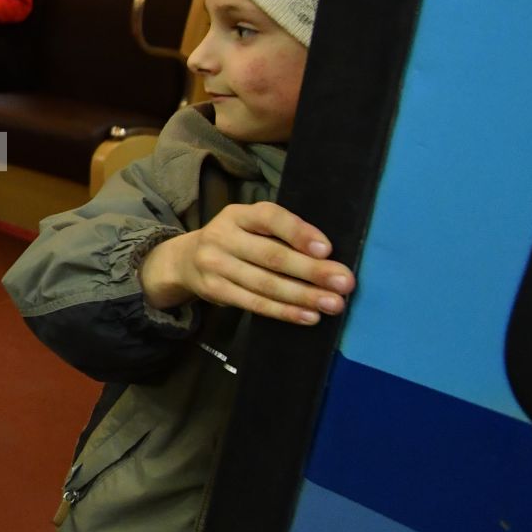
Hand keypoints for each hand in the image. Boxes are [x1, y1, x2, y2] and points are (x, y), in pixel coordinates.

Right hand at [139, 202, 355, 324]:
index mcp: (238, 214)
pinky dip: (284, 311)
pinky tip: (308, 316)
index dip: (298, 233)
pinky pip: (254, 303)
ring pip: (265, 284)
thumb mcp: (250, 225)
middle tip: (345, 282)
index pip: (269, 218)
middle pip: (271, 256)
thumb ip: (281, 233)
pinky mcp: (215, 291)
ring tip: (333, 304)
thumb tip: (328, 258)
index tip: (327, 249)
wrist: (186, 261)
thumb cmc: (236, 241)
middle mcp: (222, 237)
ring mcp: (216, 266)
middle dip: (312, 271)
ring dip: (303, 296)